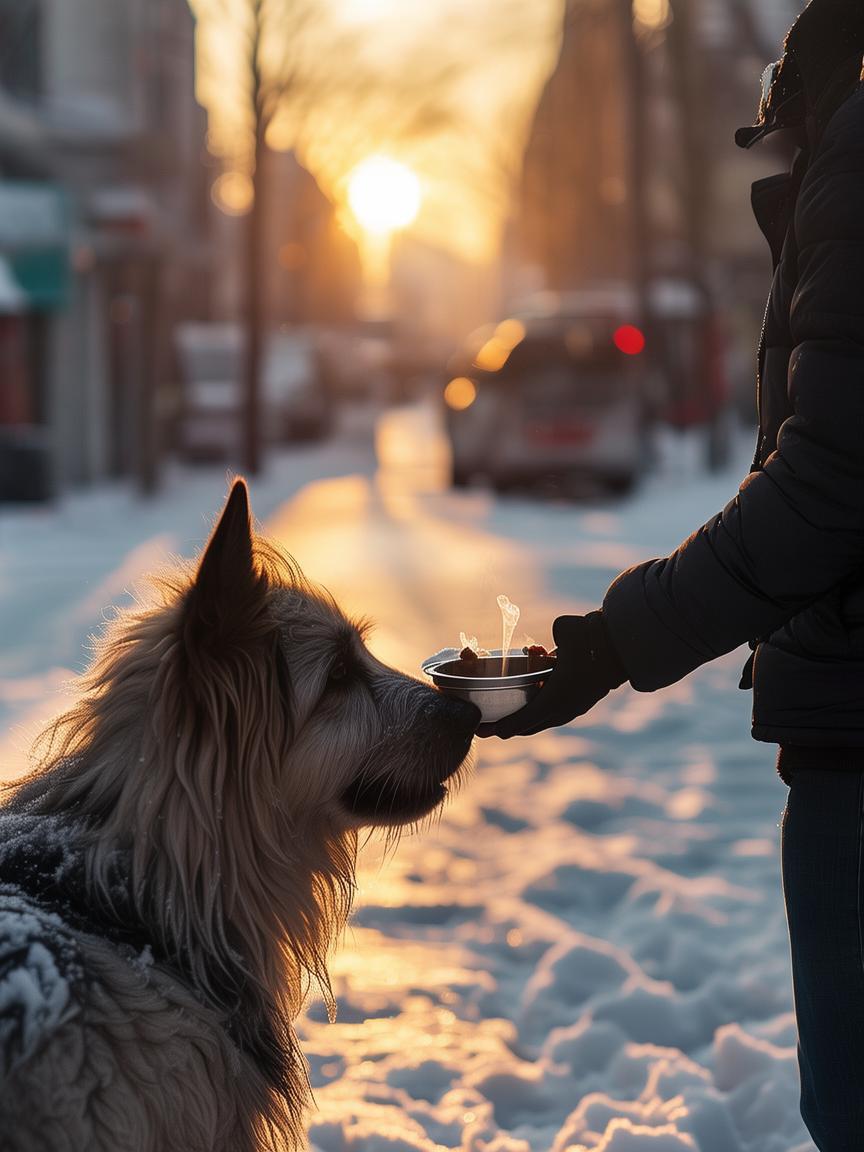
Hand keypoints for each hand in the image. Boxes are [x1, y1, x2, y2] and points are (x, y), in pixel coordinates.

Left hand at [477, 611, 626, 738]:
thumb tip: (541, 648)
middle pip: (532, 726)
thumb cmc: (593, 637)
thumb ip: (550, 630)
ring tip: (508, 721)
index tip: (489, 731)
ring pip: (545, 720)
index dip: (504, 726)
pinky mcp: (583, 701)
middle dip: (509, 728)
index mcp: (557, 697)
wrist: (625, 645)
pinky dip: (542, 711)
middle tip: (489, 729)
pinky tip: (532, 703)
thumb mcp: (565, 630)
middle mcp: (566, 707)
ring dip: (527, 722)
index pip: (525, 719)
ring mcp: (576, 707)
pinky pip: (557, 712)